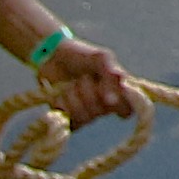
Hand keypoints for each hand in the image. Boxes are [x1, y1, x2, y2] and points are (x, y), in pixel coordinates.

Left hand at [23, 36, 141, 124]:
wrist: (51, 57)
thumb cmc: (80, 56)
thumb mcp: (101, 58)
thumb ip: (111, 75)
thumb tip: (113, 101)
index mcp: (117, 90)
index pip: (127, 109)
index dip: (120, 106)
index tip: (110, 96)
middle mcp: (103, 104)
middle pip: (101, 112)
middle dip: (88, 93)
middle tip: (83, 78)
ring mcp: (85, 112)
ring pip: (85, 117)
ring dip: (73, 98)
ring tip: (69, 85)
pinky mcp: (68, 118)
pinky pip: (69, 122)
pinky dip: (63, 107)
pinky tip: (60, 96)